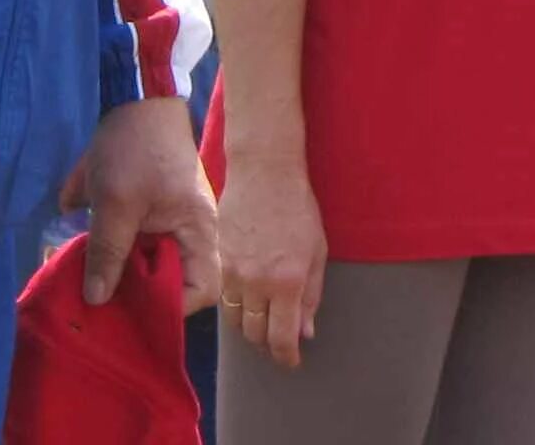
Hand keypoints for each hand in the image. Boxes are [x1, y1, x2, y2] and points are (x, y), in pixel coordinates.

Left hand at [70, 95, 217, 310]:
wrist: (135, 89)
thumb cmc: (134, 146)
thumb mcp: (114, 203)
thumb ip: (107, 253)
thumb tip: (96, 300)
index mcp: (197, 229)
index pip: (204, 288)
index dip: (173, 306)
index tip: (134, 307)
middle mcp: (189, 226)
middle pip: (168, 274)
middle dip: (132, 284)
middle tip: (97, 291)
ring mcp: (169, 212)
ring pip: (144, 251)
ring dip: (112, 254)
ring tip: (79, 259)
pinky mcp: (148, 198)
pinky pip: (129, 227)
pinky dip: (104, 227)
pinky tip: (74, 213)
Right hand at [214, 159, 328, 367]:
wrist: (264, 172)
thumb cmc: (297, 207)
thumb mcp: (317, 252)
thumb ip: (311, 295)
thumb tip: (305, 331)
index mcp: (287, 282)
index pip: (281, 337)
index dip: (286, 356)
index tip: (290, 361)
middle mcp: (256, 282)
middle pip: (255, 334)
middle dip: (267, 344)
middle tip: (277, 342)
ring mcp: (232, 272)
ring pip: (236, 320)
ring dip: (249, 328)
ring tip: (262, 323)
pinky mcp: (217, 260)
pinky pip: (223, 297)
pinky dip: (236, 306)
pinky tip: (247, 300)